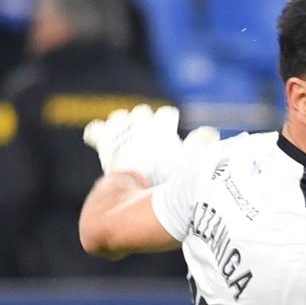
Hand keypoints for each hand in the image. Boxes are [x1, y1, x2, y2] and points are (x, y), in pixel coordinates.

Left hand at [81, 104, 217, 183]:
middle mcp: (140, 120)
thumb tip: (210, 131)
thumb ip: (202, 143)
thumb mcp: (192, 160)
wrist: (138, 192)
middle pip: (142, 112)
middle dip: (145, 123)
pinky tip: (99, 140)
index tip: (169, 134)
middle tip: (148, 143)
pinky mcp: (104, 141)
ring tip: (126, 140)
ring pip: (119, 117)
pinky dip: (97, 134)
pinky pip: (95, 130)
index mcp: (163, 123)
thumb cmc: (169, 179)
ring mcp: (120, 129)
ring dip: (122, 125)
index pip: (167, 113)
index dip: (169, 124)